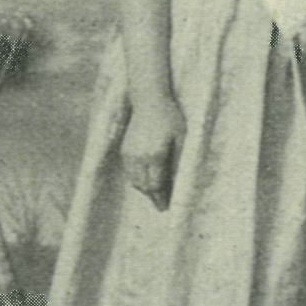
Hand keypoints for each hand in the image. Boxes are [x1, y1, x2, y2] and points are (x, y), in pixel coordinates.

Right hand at [120, 95, 183, 210]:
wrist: (148, 98)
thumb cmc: (169, 116)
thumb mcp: (181, 137)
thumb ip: (178, 160)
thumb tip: (179, 181)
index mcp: (155, 155)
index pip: (156, 185)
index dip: (161, 198)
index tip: (166, 207)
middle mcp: (139, 157)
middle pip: (144, 186)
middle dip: (152, 196)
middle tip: (162, 203)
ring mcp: (129, 153)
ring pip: (134, 180)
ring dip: (144, 188)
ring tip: (155, 192)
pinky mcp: (124, 149)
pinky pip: (130, 171)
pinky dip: (137, 178)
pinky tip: (146, 178)